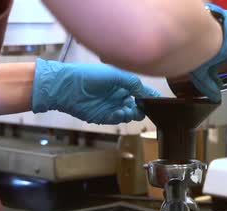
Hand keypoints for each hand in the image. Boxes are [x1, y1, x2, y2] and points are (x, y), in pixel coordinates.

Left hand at [31, 59, 160, 123]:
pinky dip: (121, 117)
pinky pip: (118, 120)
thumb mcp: (116, 74)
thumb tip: (147, 93)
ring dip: (133, 113)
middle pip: (138, 105)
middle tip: (143, 107)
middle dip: (143, 107)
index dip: (150, 96)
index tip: (160, 101)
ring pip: (130, 114)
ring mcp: (111, 106)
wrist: (67, 87)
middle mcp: (118, 95)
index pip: (141, 91)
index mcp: (122, 83)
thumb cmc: (89, 76)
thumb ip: (133, 83)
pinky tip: (119, 112)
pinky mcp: (103, 117)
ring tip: (129, 109)